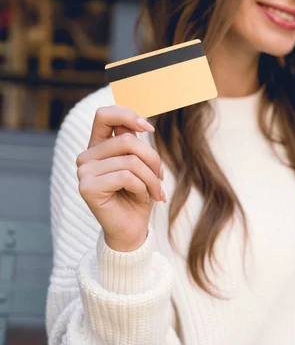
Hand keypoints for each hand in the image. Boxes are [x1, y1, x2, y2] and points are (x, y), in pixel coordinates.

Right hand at [76, 106, 165, 251]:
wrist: (132, 230)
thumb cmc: (139, 196)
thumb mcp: (142, 165)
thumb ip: (135, 144)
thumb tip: (142, 124)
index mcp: (98, 146)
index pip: (105, 114)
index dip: (129, 115)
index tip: (149, 129)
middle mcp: (86, 157)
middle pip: (127, 140)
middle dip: (152, 159)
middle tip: (160, 178)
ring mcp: (83, 172)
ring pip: (130, 161)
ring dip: (151, 179)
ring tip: (154, 192)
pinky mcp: (87, 187)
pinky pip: (126, 177)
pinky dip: (142, 188)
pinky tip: (142, 199)